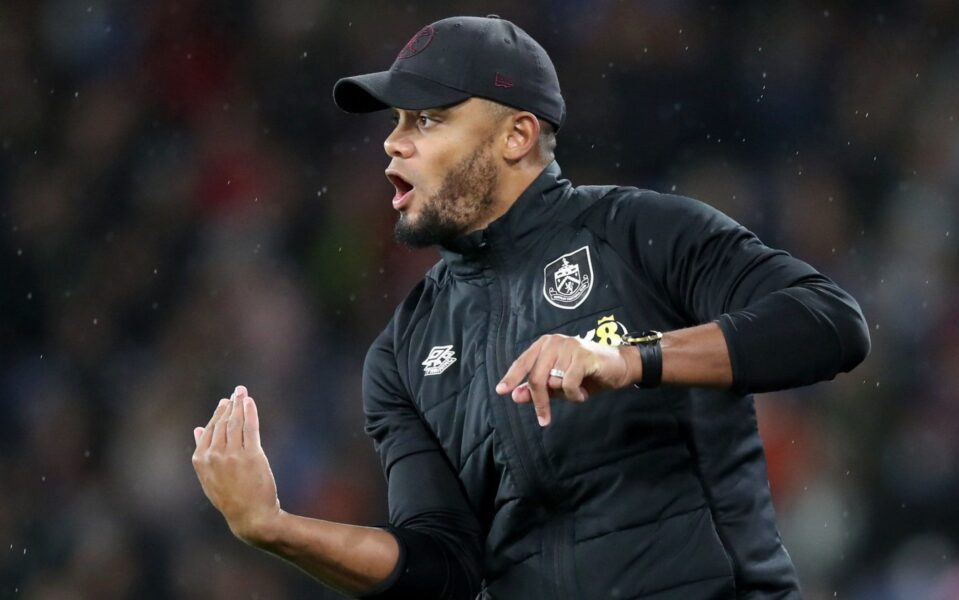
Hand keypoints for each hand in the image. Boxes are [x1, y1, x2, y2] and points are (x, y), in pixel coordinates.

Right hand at [192, 385, 280, 545]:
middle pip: (222, 423)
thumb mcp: (209, 477)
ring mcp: (233, 455)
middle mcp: (214, 455)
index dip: (218, 413)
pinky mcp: (252, 455)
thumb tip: (197, 428)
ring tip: (243, 393)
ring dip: (240, 404)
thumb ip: (203, 451)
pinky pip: (250, 427)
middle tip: (237, 391)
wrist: (250, 516)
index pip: (209, 429)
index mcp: (200, 460)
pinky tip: (250, 402)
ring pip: (235, 422)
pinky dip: (250, 412)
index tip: (225, 402)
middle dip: (230, 404)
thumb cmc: (231, 497)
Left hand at [495, 335, 639, 426]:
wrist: (620, 367)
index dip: (512, 378)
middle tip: (544, 419)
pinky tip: (584, 393)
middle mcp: (554, 342)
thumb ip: (538, 389)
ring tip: (578, 392)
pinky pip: (568, 384)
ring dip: (565, 395)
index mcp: (545, 345)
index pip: (523, 362)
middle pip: (535, 377)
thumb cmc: (589, 375)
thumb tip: (516, 396)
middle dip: (539, 401)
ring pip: (553, 382)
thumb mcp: (560, 384)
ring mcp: (568, 347)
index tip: (501, 391)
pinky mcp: (582, 356)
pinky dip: (575, 395)